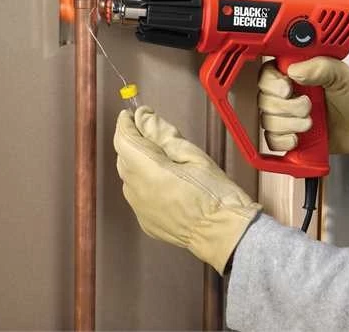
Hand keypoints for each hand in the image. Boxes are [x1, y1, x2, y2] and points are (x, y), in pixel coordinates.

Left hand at [114, 106, 261, 274]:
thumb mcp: (193, 154)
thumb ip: (163, 134)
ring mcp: (139, 209)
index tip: (132, 114)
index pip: (124, 140)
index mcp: (148, 171)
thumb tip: (143, 116)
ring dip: (138, 162)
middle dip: (133, 141)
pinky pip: (138, 195)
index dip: (125, 123)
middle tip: (153, 133)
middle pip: (123, 157)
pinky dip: (145, 183)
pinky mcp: (145, 222)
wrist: (224, 234)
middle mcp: (137, 191)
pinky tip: (166, 183)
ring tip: (163, 159)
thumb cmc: (214, 192)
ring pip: (129, 177)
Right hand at [258, 57, 348, 171]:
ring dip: (290, 124)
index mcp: (292, 74)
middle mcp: (283, 95)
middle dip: (287, 107)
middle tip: (308, 106)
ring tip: (310, 122)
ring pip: (267, 121)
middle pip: (264, 100)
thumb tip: (296, 70)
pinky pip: (271, 140)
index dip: (272, 83)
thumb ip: (321, 66)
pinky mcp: (285, 135)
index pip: (266, 74)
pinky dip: (285, 140)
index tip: (288, 88)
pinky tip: (299, 137)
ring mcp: (283, 116)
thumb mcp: (341, 75)